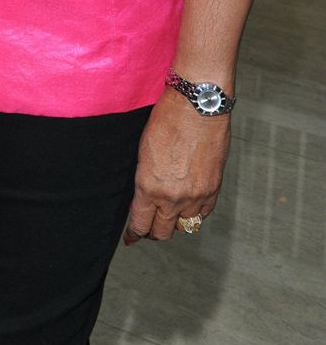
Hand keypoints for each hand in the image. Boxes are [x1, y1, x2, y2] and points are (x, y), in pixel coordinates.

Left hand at [124, 90, 229, 244]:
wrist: (198, 106)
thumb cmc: (167, 121)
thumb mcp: (143, 152)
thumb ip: (144, 180)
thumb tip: (144, 199)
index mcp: (149, 186)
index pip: (140, 224)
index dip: (134, 234)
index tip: (131, 238)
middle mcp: (173, 197)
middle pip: (162, 232)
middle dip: (152, 231)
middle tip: (148, 226)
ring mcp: (196, 196)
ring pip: (184, 226)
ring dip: (175, 221)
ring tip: (168, 212)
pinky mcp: (214, 190)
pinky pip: (202, 214)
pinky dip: (194, 212)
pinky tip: (187, 203)